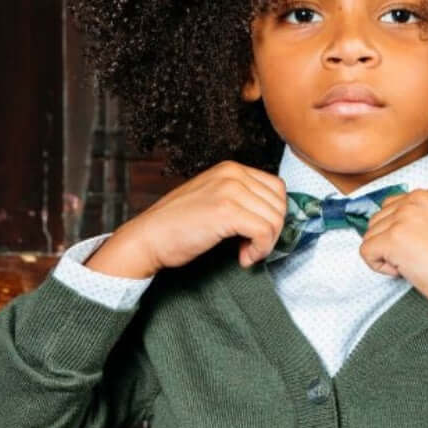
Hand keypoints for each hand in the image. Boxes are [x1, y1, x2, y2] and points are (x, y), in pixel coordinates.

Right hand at [85, 161, 287, 276]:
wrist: (148, 238)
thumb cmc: (177, 227)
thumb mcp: (213, 200)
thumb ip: (242, 200)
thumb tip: (275, 217)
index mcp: (231, 169)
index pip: (277, 189)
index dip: (273, 216)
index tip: (257, 235)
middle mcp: (232, 174)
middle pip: (280, 204)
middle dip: (272, 232)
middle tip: (251, 248)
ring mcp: (229, 190)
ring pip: (275, 219)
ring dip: (265, 244)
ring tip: (245, 254)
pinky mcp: (226, 211)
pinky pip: (264, 232)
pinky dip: (259, 250)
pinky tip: (243, 258)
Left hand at [359, 189, 427, 312]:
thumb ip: (418, 218)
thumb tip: (390, 227)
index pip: (391, 208)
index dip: (399, 233)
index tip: (419, 246)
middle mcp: (414, 200)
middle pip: (377, 221)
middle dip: (389, 243)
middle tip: (416, 257)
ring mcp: (403, 218)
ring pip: (369, 236)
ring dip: (384, 254)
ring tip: (413, 262)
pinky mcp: (393, 239)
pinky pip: (366, 252)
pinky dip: (378, 267)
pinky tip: (403, 270)